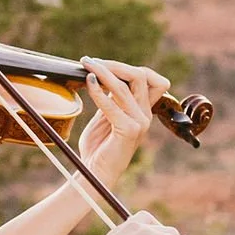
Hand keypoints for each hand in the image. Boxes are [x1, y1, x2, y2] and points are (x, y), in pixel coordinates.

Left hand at [75, 59, 165, 178]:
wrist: (96, 173)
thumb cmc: (99, 146)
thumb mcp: (106, 115)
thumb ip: (111, 97)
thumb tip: (104, 73)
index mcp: (143, 110)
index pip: (148, 78)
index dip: (127, 67)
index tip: (102, 63)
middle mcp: (145, 115)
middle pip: (139, 76)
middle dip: (114, 65)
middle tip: (91, 61)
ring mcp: (140, 122)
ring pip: (125, 86)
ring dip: (102, 72)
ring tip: (86, 66)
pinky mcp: (129, 130)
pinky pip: (113, 104)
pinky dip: (99, 91)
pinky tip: (88, 82)